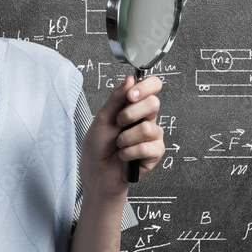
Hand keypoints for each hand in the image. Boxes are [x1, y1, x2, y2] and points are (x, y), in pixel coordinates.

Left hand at [80, 75, 164, 199]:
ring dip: (126, 138)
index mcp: (136, 106)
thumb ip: (116, 98)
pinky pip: (146, 148)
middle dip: (131, 114)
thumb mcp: (102, 118)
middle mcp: (147, 119)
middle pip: (154, 104)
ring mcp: (153, 136)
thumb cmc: (98, 146)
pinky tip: (124, 156)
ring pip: (147, 128)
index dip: (146, 87)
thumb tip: (130, 78)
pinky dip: (129, 153)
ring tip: (119, 145)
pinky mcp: (155, 153)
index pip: (153, 87)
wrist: (96, 173)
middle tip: (119, 123)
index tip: (131, 95)